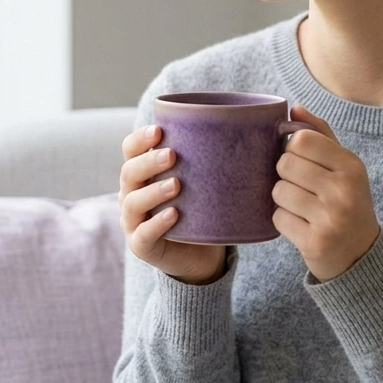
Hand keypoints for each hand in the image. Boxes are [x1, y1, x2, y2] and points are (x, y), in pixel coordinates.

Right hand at [119, 124, 227, 284]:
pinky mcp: (141, 245)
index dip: (140, 139)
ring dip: (153, 191)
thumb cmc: (199, 209)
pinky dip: (157, 223)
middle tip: (173, 155)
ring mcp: (133, 222)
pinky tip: (174, 214)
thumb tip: (252, 128)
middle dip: (149, 162)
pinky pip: (144, 234)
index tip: (159, 130)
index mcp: (142, 174)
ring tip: (176, 185)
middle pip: (129, 173)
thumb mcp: (201, 182)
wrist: (200, 255)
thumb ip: (209, 159)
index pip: (130, 150)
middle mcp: (132, 194)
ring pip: (133, 202)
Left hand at [272, 104, 380, 282]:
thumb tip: (294, 108)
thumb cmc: (346, 201)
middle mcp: (344, 190)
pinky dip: (283, 220)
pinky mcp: (315, 242)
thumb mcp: (343, 166)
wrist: (360, 254)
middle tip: (301, 187)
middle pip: (285, 164)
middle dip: (286, 175)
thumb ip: (320, 134)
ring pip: (278, 191)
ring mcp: (330, 218)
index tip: (299, 160)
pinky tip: (301, 224)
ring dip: (283, 199)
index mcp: (352, 166)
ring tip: (302, 207)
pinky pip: (278, 218)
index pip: (302, 140)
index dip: (291, 148)